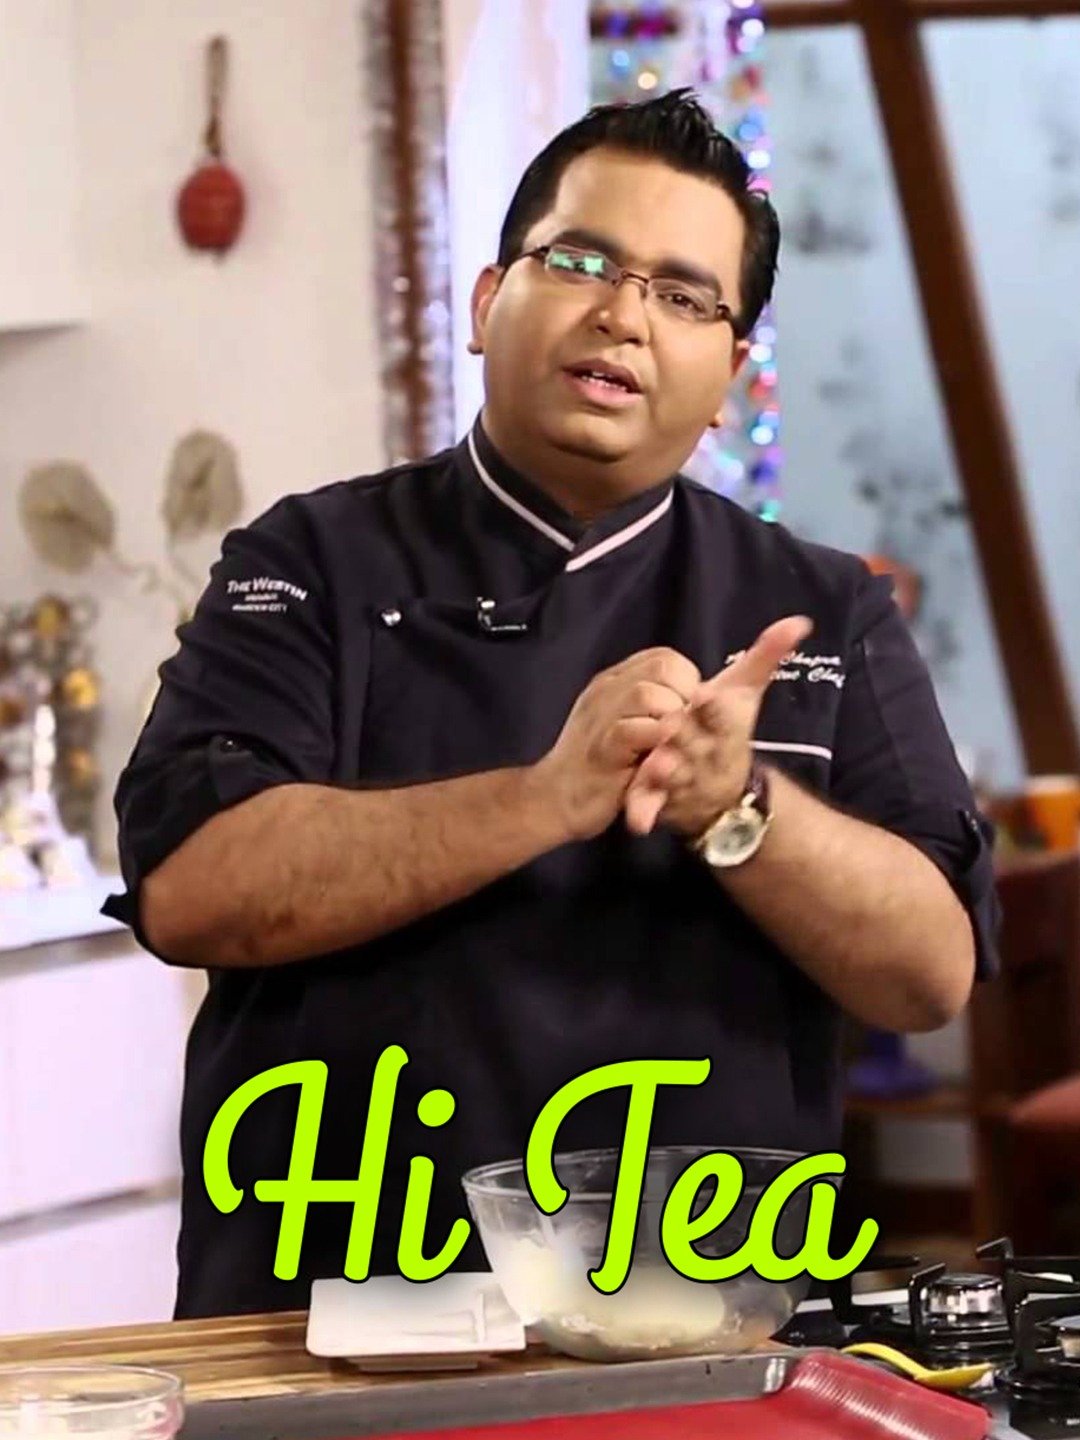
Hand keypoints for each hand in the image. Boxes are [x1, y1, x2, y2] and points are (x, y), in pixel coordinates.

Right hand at [534, 648, 700, 840]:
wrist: (553, 799)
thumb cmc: (599, 767)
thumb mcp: (625, 724)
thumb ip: (653, 706)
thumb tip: (698, 697)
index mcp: (615, 682)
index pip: (664, 657)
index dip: (687, 679)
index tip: (688, 709)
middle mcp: (607, 692)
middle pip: (662, 667)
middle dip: (686, 695)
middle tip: (685, 725)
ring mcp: (600, 718)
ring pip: (647, 694)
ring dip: (672, 716)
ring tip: (673, 740)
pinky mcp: (601, 749)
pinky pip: (632, 730)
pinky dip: (656, 738)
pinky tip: (662, 756)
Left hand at [623, 616, 813, 838]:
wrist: (724, 795)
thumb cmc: (728, 731)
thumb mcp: (745, 694)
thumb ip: (766, 656)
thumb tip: (800, 621)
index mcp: (724, 726)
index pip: (721, 713)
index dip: (714, 706)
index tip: (706, 695)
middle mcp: (706, 754)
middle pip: (693, 742)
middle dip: (685, 736)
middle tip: (670, 724)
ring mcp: (683, 779)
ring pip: (673, 775)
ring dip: (665, 771)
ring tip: (656, 764)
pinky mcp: (661, 799)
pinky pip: (651, 805)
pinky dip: (644, 812)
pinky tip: (635, 821)